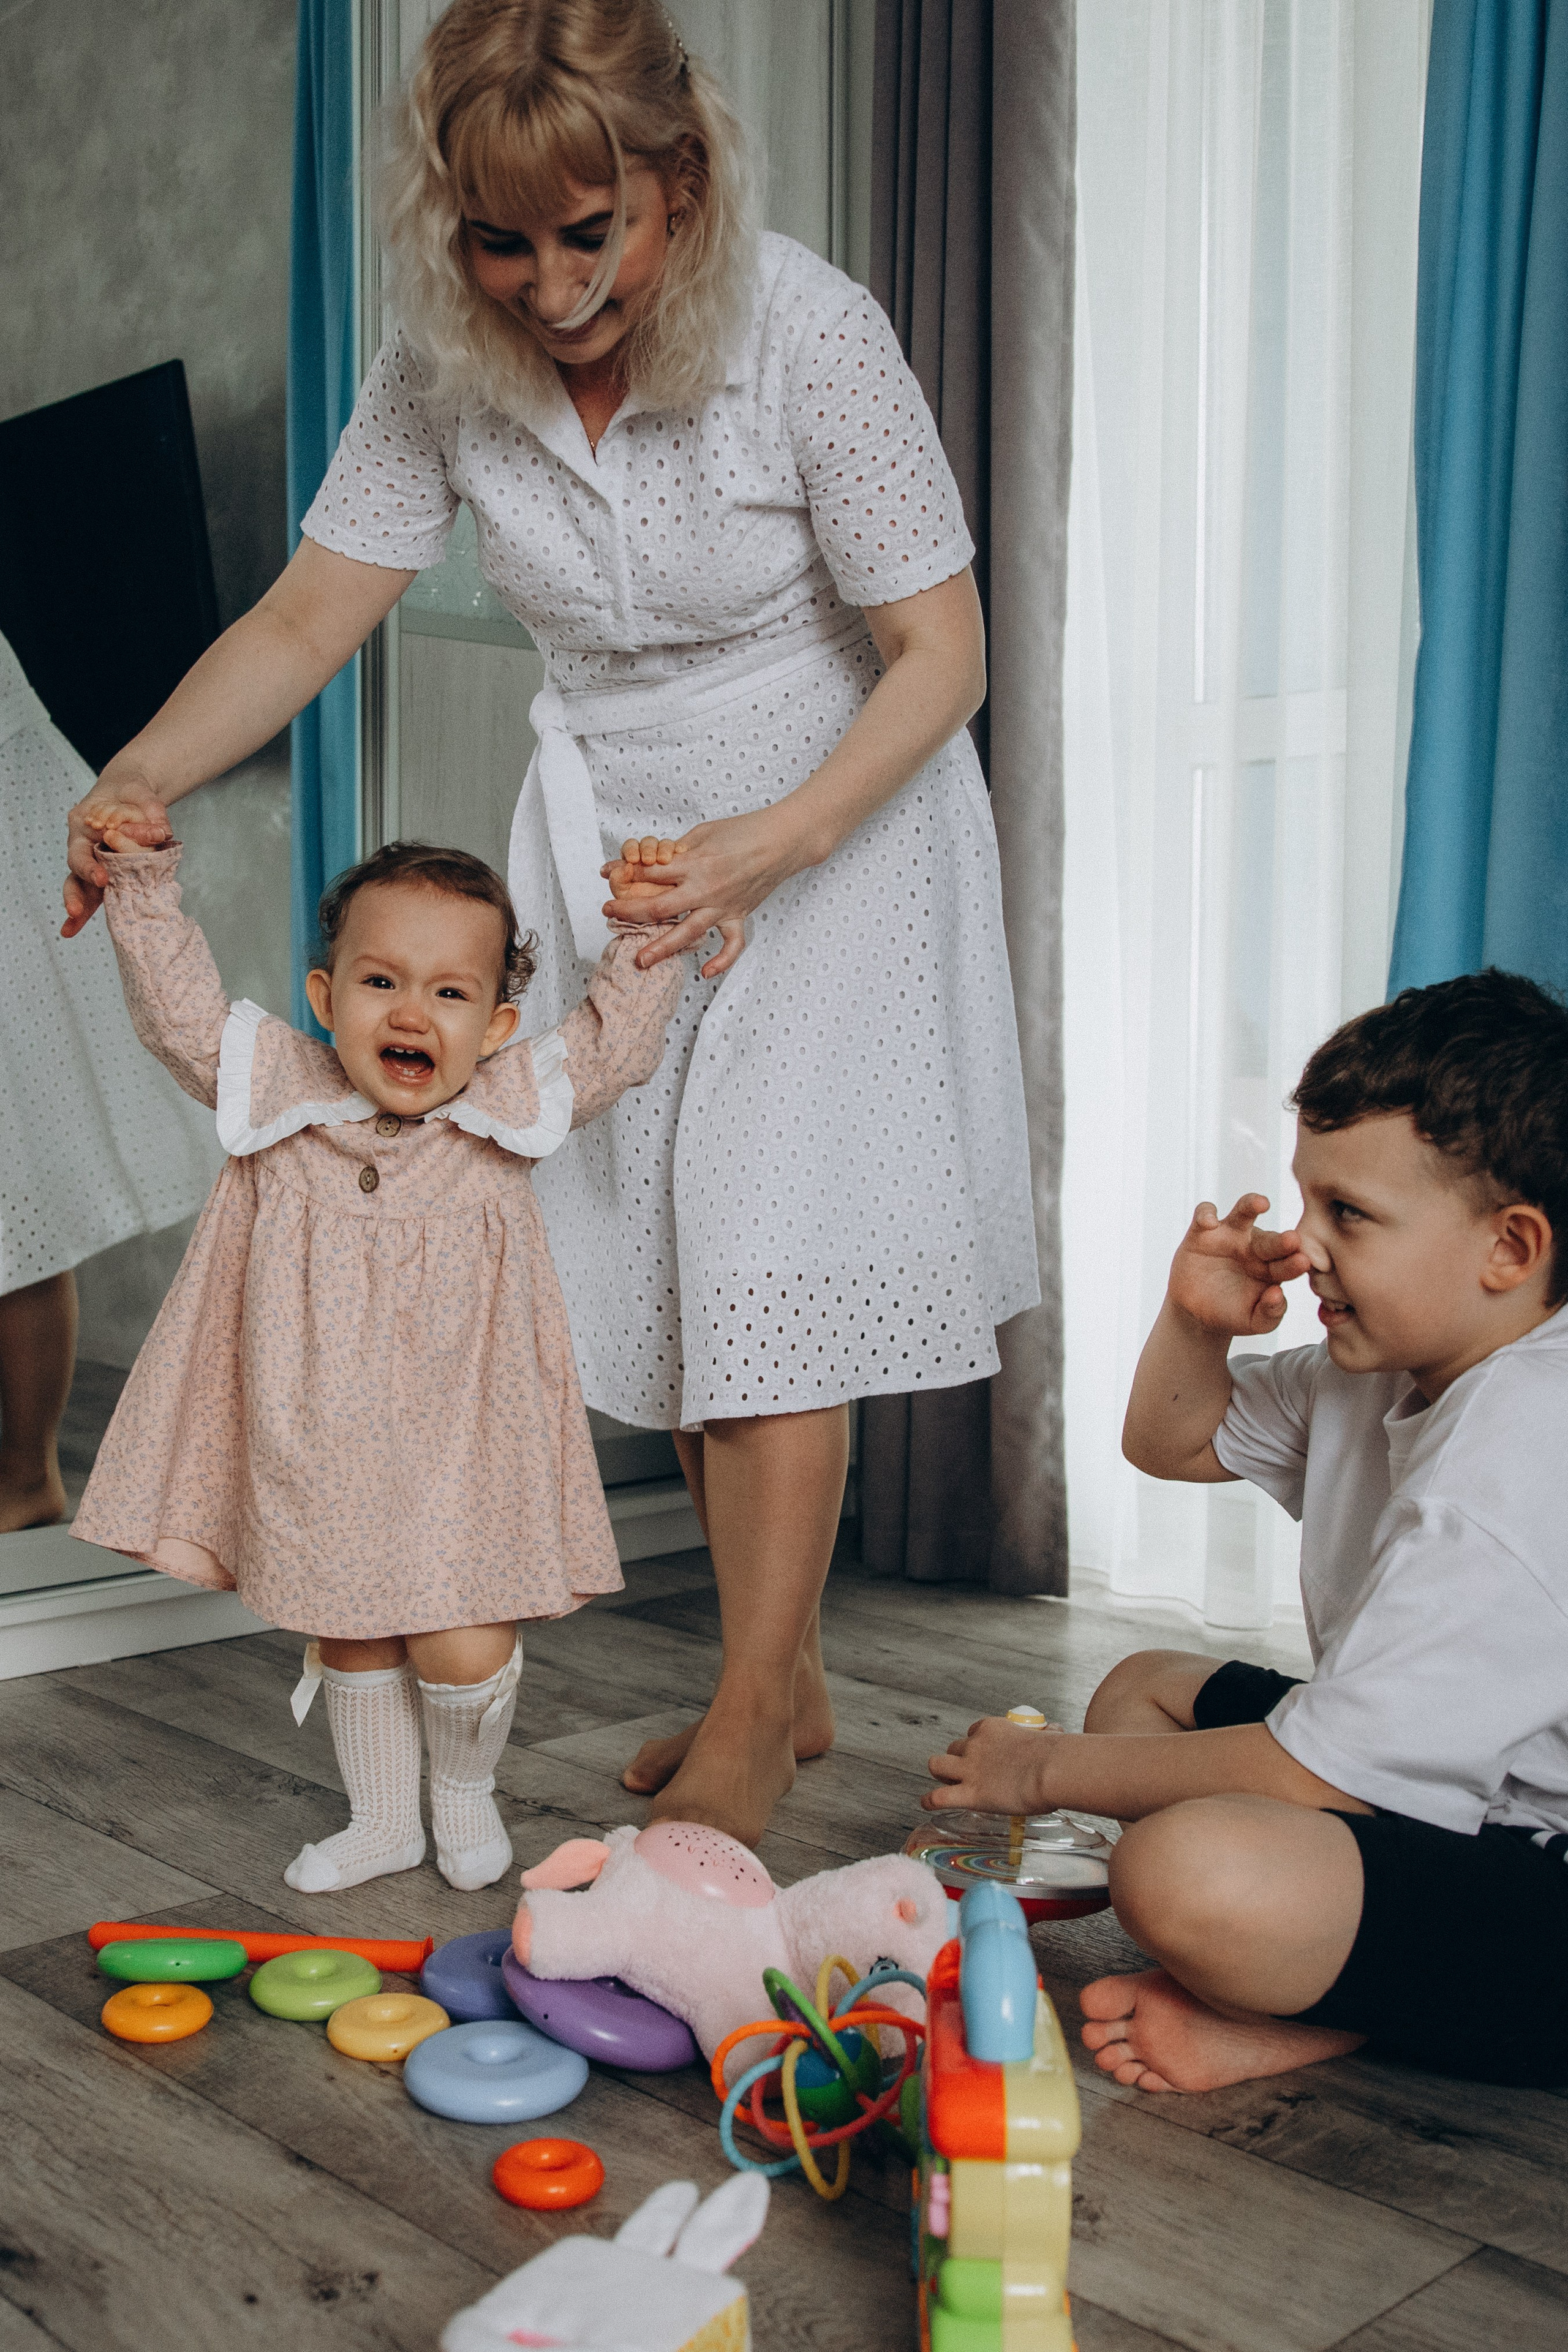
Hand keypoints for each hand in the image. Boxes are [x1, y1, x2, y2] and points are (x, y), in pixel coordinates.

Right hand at [64, 772, 171, 936]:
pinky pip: (95, 895)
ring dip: (77, 909)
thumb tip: (163, 831)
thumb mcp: (142, 795)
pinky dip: (84, 915)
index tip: (101, 878)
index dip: (89, 866)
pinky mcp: (105, 875)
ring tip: (69, 929)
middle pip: (75, 874)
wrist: (130, 794)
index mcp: (83, 826)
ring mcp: (93, 863)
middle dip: (76, 894)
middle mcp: (84, 847)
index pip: (81, 850)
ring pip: (81, 888)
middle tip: (77, 910)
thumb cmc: (132, 793)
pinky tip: (70, 931)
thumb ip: (151, 811)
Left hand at [599, 806, 813, 979]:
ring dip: (662, 948)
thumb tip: (657, 861)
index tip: (609, 875)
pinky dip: (720, 961)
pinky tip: (705, 972)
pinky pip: (731, 945)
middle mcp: (706, 888)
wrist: (783, 840)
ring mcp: (723, 906)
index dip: (624, 873)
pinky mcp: (740, 916)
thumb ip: (680, 850)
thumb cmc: (745, 830)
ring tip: (641, 961)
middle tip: (609, 914)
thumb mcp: (704, 832)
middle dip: (629, 912)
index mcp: (695, 863)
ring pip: (687, 933)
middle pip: (658, 908)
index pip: (649, 874)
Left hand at [923, 1717, 1057, 1814]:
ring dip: (940, 1774)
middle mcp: (976, 1745)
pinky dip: (930, 1801)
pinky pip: (938, 1798)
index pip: (974, 1732)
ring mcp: (969, 1769)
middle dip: (957, 1759)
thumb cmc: (1056, 1755)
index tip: (983, 1755)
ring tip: (945, 1784)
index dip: (976, 1745)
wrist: (1052, 1769)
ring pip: (937, 1765)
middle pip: (954, 1748)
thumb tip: (1056, 1730)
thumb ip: (1047, 1733)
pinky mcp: (970, 1793)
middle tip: (966, 1773)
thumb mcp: (1048, 1736)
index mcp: (992, 1729)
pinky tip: (927, 1804)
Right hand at [1167, 1195, 1310, 1337]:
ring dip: (1252, 1204)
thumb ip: (1270, 1313)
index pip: (1287, 1263)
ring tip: (1261, 1203)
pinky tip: (1210, 1223)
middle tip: (1292, 1240)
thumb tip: (1277, 1294)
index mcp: (1272, 1268)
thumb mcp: (1254, 1322)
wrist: (1196, 1312)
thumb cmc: (1231, 1314)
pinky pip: (1205, 1213)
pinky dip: (1207, 1213)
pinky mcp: (1202, 1232)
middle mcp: (1254, 1248)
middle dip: (1281, 1240)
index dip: (1294, 1263)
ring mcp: (1229, 1236)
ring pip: (1243, 1212)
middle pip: (1270, 1239)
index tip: (1303, 1263)